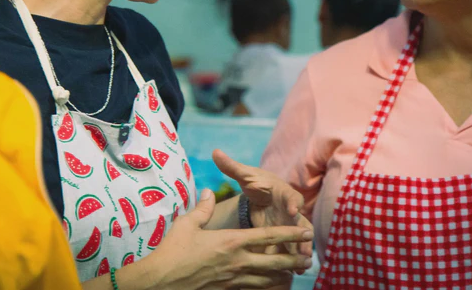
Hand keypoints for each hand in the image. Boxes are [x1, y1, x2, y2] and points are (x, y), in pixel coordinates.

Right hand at [143, 188, 312, 289]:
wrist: (162, 281)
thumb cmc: (173, 250)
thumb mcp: (187, 224)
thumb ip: (203, 207)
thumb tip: (209, 191)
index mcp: (232, 242)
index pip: (269, 237)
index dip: (290, 234)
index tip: (306, 232)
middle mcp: (238, 261)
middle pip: (276, 261)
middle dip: (294, 258)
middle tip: (309, 258)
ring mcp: (234, 279)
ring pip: (268, 279)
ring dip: (284, 274)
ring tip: (295, 272)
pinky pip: (254, 289)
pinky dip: (266, 287)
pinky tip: (272, 286)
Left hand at [213, 150, 313, 262]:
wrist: (264, 193)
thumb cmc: (256, 183)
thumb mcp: (245, 175)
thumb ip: (231, 167)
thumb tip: (215, 152)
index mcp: (282, 192)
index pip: (291, 196)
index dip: (293, 202)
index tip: (292, 209)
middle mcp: (290, 210)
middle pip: (301, 222)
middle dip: (303, 235)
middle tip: (305, 248)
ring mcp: (289, 225)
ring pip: (299, 239)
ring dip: (300, 251)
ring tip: (302, 266)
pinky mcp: (285, 236)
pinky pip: (290, 248)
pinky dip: (291, 260)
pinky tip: (291, 273)